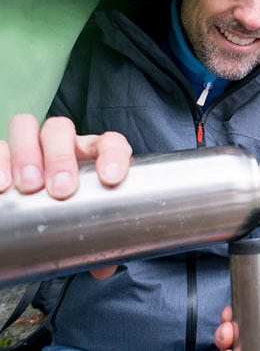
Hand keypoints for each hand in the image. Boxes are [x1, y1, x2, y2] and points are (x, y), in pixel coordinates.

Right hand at [1, 114, 132, 278]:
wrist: (39, 217)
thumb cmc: (70, 213)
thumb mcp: (86, 227)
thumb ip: (98, 244)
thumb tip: (104, 267)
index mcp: (93, 156)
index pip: (110, 143)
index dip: (113, 156)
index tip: (111, 178)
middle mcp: (63, 145)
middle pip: (61, 130)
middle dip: (61, 158)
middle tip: (61, 191)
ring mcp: (30, 145)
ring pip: (27, 128)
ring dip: (27, 155)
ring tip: (27, 188)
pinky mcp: (2, 156)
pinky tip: (0, 187)